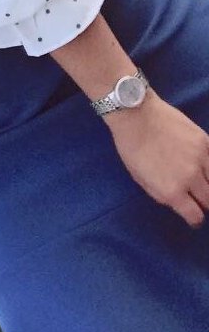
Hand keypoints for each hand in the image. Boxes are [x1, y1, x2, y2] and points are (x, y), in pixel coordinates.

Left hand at [105, 93, 208, 227]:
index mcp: (171, 191)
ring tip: (201, 183)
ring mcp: (201, 159)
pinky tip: (203, 165)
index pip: (195, 216)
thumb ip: (162, 194)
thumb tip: (178, 202)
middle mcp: (190, 178)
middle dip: (204, 203)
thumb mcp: (140, 178)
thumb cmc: (131, 147)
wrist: (135, 114)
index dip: (194, 218)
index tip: (193, 216)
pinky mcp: (205, 142)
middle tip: (198, 199)